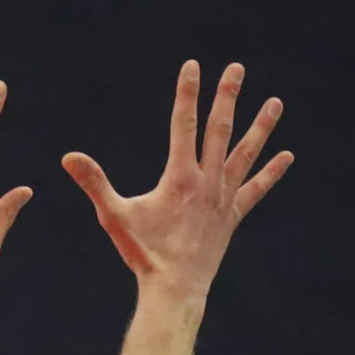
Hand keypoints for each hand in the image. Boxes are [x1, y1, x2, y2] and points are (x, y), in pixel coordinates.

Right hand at [61, 60, 291, 307]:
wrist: (175, 289)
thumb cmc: (143, 253)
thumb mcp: (114, 216)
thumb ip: (94, 183)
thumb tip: (68, 157)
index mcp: (180, 176)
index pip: (184, 124)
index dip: (187, 93)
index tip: (192, 66)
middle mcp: (207, 182)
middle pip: (220, 129)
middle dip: (227, 96)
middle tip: (236, 68)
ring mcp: (223, 198)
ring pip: (245, 154)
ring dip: (261, 127)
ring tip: (275, 102)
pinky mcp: (233, 216)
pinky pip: (255, 189)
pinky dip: (271, 172)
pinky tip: (286, 156)